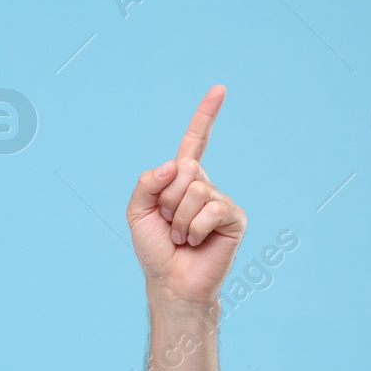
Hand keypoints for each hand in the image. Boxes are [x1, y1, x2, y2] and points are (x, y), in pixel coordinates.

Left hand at [126, 85, 246, 306]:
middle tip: (168, 224)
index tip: (219, 89)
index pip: (195, 142)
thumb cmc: (155, 249)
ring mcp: (220, 201)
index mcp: (182, 179)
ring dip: (178, 219)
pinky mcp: (234, 218)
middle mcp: (204, 185)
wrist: (170, 282)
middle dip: (167, 199)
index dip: (206, 115)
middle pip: (184, 168)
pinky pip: (210, 209)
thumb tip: (175, 165)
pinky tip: (195, 242)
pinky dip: (194, 229)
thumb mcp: (136, 212)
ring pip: (195, 191)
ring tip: (181, 237)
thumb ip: (146, 184)